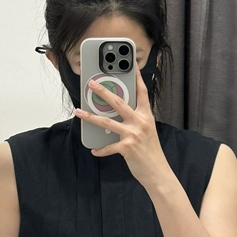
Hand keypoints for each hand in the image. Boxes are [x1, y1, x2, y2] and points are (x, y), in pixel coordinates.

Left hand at [75, 65, 170, 190]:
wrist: (157, 172)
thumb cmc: (151, 152)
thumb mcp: (147, 131)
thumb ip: (136, 120)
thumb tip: (119, 114)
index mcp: (146, 116)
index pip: (141, 92)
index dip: (136, 77)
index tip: (131, 64)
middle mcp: (140, 122)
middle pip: (118, 102)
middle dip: (103, 91)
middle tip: (92, 84)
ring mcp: (133, 134)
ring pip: (107, 121)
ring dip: (90, 116)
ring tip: (79, 112)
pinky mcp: (126, 147)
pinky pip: (108, 146)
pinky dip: (100, 149)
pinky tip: (95, 150)